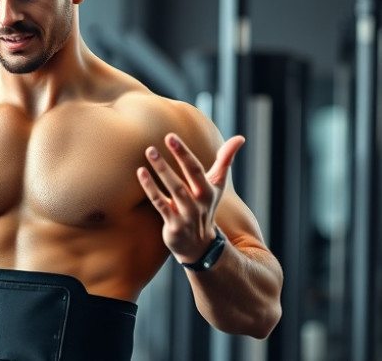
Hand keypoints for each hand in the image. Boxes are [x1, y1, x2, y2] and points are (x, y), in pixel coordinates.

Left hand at [137, 133, 244, 263]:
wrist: (199, 245)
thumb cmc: (205, 206)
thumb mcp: (217, 185)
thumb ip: (225, 160)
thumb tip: (240, 138)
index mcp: (208, 190)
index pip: (196, 168)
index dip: (184, 152)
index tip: (170, 136)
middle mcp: (199, 202)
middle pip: (187, 177)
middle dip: (175, 160)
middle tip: (157, 142)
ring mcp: (186, 214)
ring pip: (174, 189)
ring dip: (162, 170)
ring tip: (150, 152)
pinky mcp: (173, 225)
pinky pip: (161, 204)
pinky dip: (151, 188)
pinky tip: (141, 173)